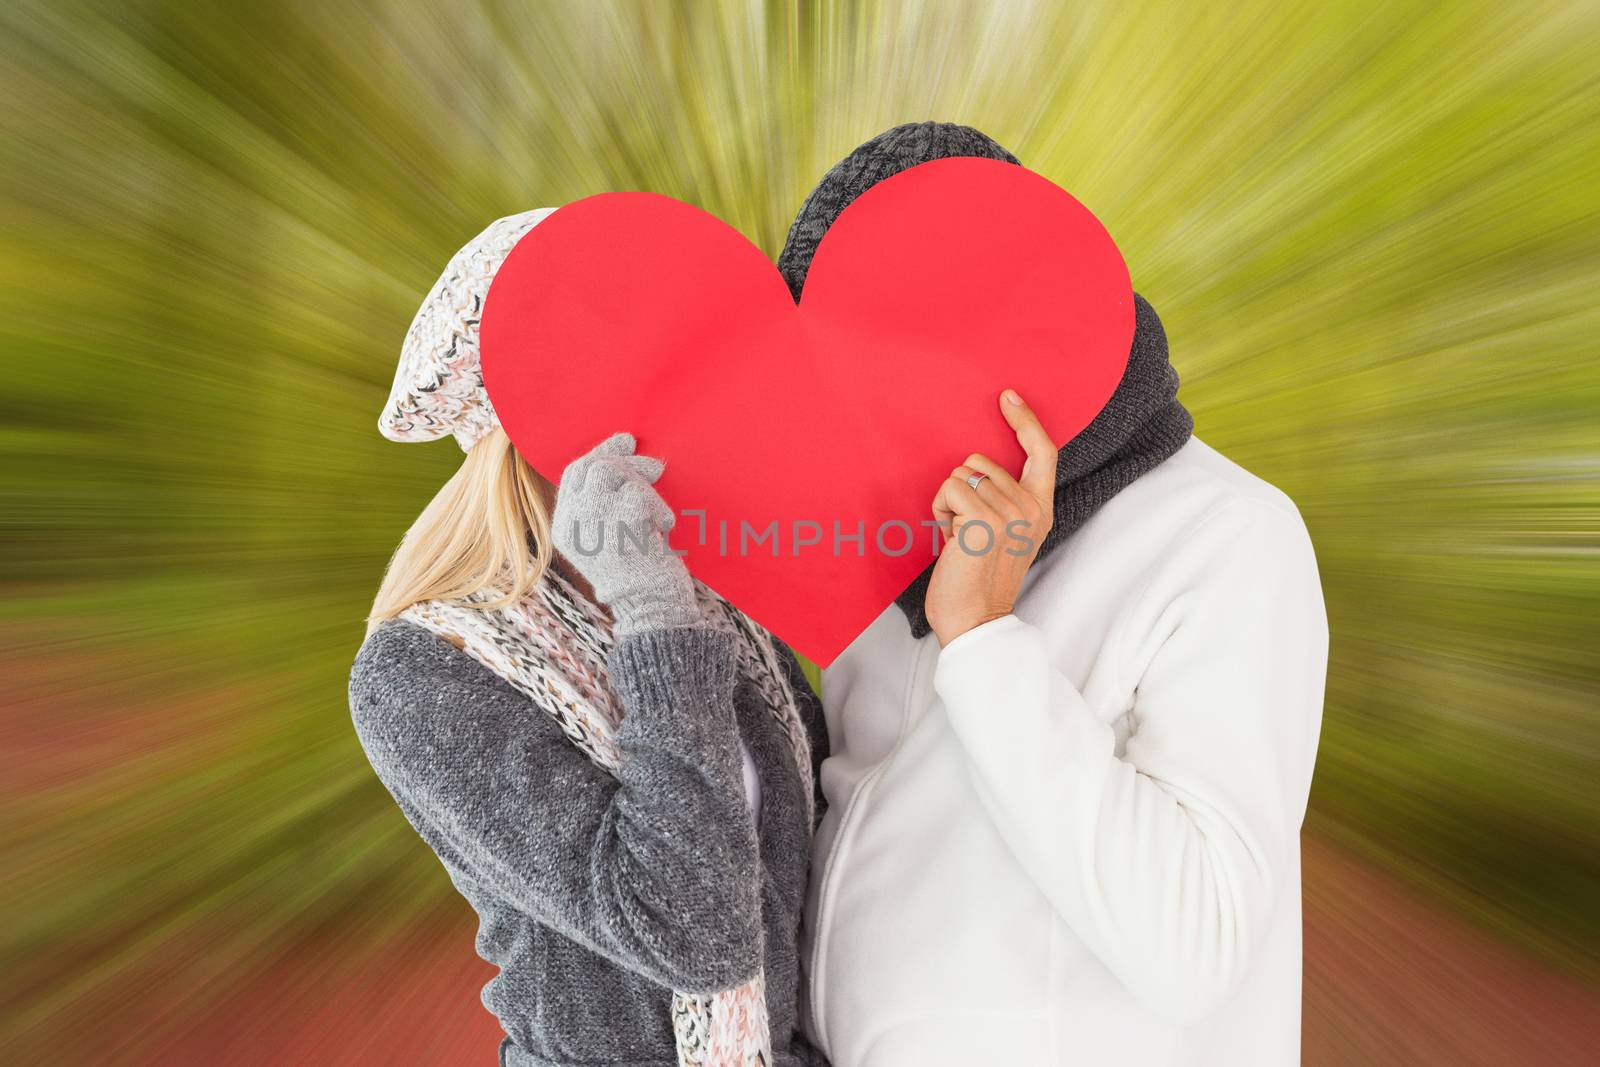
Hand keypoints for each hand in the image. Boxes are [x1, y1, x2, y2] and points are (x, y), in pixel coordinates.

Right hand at [551, 432, 699, 635]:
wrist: (653, 607)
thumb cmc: (641, 573)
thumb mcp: (610, 537)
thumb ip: (605, 504)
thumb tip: (624, 453)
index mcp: (564, 528)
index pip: (575, 474)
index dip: (601, 451)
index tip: (626, 441)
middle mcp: (571, 524)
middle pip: (592, 467)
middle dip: (627, 461)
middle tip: (656, 468)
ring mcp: (590, 523)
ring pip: (611, 472)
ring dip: (643, 484)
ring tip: (659, 513)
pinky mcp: (616, 525)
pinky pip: (636, 492)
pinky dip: (657, 506)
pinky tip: (664, 528)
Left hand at [924, 390, 1057, 645]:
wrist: (975, 620)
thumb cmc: (979, 579)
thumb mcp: (1006, 534)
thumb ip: (1005, 501)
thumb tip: (976, 469)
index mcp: (1041, 510)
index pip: (1043, 453)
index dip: (1026, 420)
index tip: (1008, 396)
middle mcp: (1030, 509)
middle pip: (982, 461)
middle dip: (963, 490)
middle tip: (966, 529)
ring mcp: (1009, 514)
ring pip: (961, 474)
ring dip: (949, 503)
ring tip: (959, 536)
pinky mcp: (982, 521)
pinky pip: (949, 489)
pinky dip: (939, 510)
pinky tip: (948, 538)